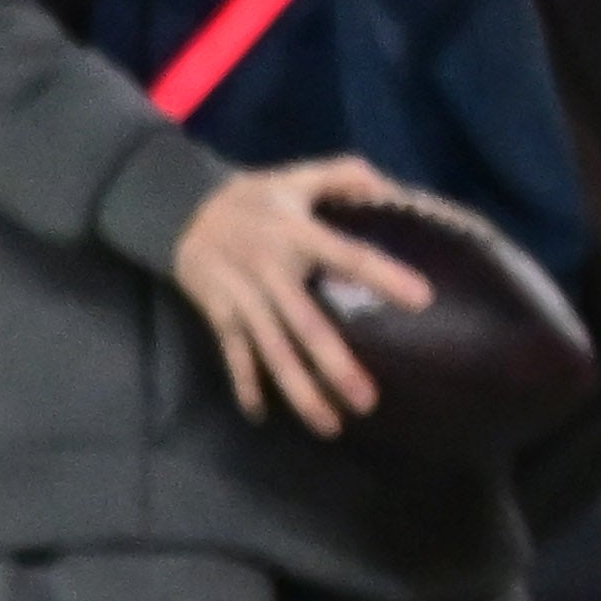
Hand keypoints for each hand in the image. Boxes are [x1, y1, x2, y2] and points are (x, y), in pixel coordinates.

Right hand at [171, 157, 434, 439]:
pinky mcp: (219, 314)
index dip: (384, 276)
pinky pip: (234, 354)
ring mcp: (242, 297)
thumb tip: (390, 189)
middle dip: (334, 365)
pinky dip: (245, 384)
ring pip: (271, 351)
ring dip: (298, 390)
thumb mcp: (298, 176)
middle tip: (367, 401)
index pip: (349, 256)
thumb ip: (346, 175)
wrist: (177, 208)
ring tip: (330, 425)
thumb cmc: (255, 197)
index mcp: (296, 234)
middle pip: (305, 324)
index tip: (423, 299)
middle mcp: (270, 270)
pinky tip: (262, 415)